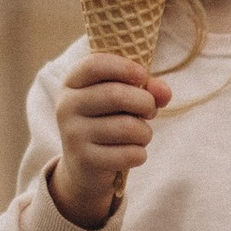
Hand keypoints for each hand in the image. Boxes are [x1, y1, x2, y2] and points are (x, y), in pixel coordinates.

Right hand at [49, 51, 170, 227]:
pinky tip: (132, 154)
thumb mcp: (124, 99)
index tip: (142, 75)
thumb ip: (147, 89)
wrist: (85, 165)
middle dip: (145, 103)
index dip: (124, 67)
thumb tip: (164, 92)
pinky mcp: (85, 160)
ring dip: (145, 132)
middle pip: (116, 95)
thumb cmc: (108, 121)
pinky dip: (140, 154)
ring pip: (127, 127)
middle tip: (150, 111)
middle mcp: (67, 106)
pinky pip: (129, 154)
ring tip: (140, 135)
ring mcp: (73, 134)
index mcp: (72, 83)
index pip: (95, 65)